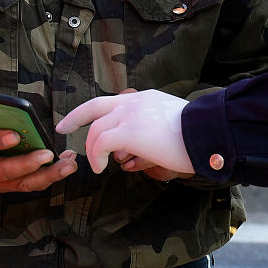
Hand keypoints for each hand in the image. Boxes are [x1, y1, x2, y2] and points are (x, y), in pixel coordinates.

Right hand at [0, 100, 77, 191]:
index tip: (15, 135)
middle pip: (3, 171)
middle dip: (27, 164)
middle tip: (47, 154)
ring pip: (21, 183)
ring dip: (46, 176)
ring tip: (68, 164)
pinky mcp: (4, 185)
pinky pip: (28, 184)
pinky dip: (49, 176)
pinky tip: (66, 164)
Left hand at [56, 89, 193, 175]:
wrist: (206, 133)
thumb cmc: (194, 135)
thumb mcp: (167, 126)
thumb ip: (145, 134)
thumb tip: (127, 156)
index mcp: (143, 99)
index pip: (109, 101)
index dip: (89, 110)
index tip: (76, 118)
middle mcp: (133, 102)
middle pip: (94, 107)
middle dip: (74, 118)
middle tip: (62, 129)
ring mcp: (129, 115)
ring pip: (96, 130)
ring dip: (92, 150)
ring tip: (99, 165)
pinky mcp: (129, 132)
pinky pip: (100, 144)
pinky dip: (97, 157)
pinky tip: (102, 168)